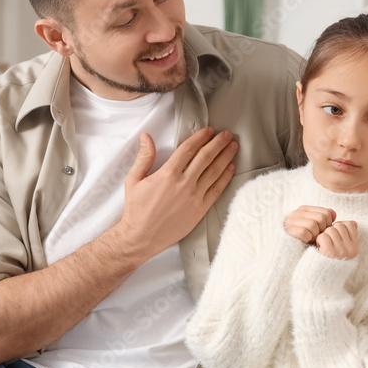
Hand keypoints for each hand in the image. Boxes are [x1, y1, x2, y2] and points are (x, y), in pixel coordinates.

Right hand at [116, 127, 237, 260]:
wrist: (141, 237)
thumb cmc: (136, 209)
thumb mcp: (134, 180)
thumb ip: (144, 157)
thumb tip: (146, 137)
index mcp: (167, 174)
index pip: (188, 149)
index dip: (200, 137)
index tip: (209, 130)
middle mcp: (183, 183)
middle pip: (205, 157)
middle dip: (218, 143)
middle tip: (227, 134)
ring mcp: (194, 197)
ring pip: (214, 172)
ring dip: (225, 157)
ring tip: (233, 146)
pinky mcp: (200, 210)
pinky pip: (217, 190)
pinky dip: (225, 178)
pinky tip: (231, 168)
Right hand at [284, 205, 336, 243]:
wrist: (291, 251)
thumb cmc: (306, 239)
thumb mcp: (317, 228)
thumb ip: (325, 219)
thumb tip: (334, 214)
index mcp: (304, 209)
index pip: (325, 212)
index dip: (327, 224)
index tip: (321, 231)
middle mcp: (296, 213)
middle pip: (321, 218)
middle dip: (321, 230)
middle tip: (316, 237)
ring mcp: (290, 221)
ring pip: (313, 224)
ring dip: (314, 235)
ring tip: (310, 239)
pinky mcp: (288, 230)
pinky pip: (304, 232)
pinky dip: (307, 238)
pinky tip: (305, 241)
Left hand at [315, 221, 358, 259]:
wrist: (322, 276)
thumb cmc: (331, 259)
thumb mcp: (344, 248)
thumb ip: (348, 234)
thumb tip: (353, 222)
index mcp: (355, 247)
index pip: (350, 224)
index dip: (340, 228)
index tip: (336, 238)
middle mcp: (350, 249)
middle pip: (339, 225)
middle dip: (331, 231)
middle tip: (328, 242)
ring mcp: (341, 251)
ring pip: (330, 230)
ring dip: (324, 236)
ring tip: (324, 246)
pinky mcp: (330, 252)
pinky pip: (323, 236)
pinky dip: (319, 240)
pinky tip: (320, 248)